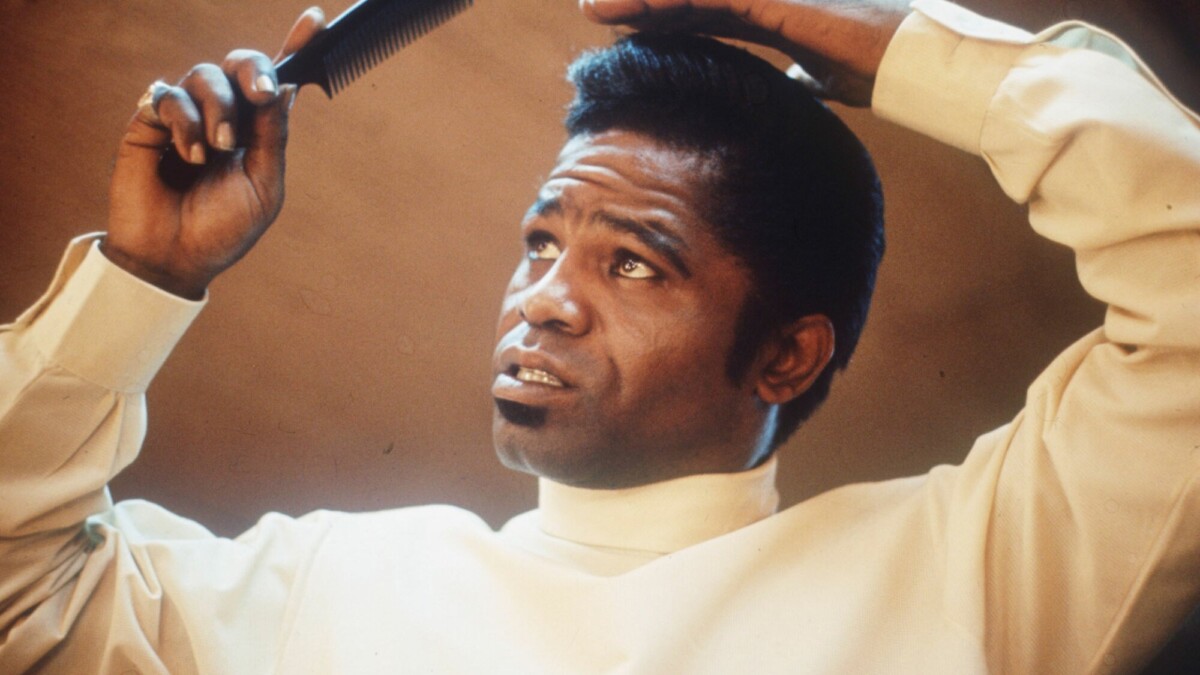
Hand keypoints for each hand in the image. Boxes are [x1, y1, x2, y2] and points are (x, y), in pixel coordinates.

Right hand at [102, 7, 327, 298]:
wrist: (175, 259)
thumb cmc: (222, 229)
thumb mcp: (263, 185)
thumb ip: (273, 136)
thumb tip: (287, 87)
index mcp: (255, 130)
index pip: (275, 81)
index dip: (295, 46)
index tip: (315, 20)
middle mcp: (222, 116)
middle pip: (240, 64)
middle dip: (253, 70)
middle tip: (260, 94)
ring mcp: (185, 116)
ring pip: (205, 75)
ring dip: (218, 109)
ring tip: (218, 150)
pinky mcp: (149, 123)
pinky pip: (168, 96)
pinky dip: (185, 121)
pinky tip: (190, 155)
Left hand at [579, 0, 909, 105]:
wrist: (913, 62)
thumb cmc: (876, 67)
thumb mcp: (821, 76)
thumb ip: (798, 76)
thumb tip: (782, 92)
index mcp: (769, 10)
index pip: (702, 11)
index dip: (660, 18)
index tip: (620, 30)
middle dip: (639, 5)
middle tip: (592, 13)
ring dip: (642, 0)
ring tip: (596, 10)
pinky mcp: (779, 0)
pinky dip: (673, 5)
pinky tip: (639, 12)